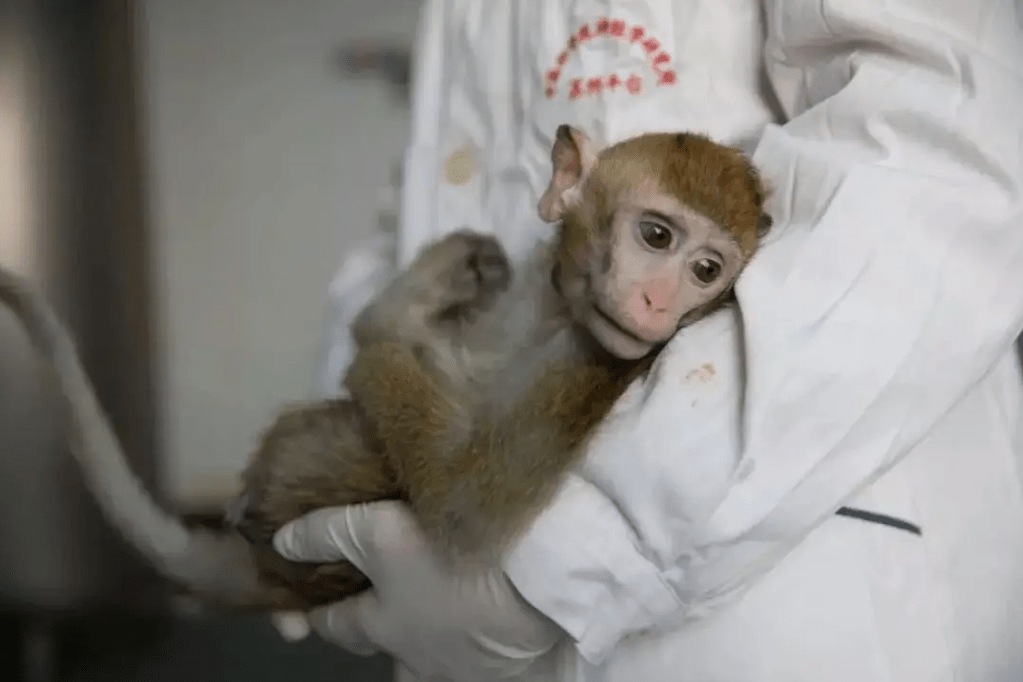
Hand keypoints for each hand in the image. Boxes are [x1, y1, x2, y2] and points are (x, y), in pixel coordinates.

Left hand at [273, 501, 562, 680]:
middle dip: (375, 638)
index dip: (315, 613)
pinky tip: (485, 626)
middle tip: (379, 616)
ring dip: (426, 648)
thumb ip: (329, 533)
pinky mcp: (507, 663)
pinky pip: (478, 662)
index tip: (302, 609)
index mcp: (384, 625)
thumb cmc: (452, 560)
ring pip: (430, 666)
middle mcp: (418, 655)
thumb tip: (281, 542)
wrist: (537, 586)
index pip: (336, 623)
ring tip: (436, 620)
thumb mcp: (380, 532)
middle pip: (386, 658)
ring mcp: (462, 665)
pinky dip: (474, 647)